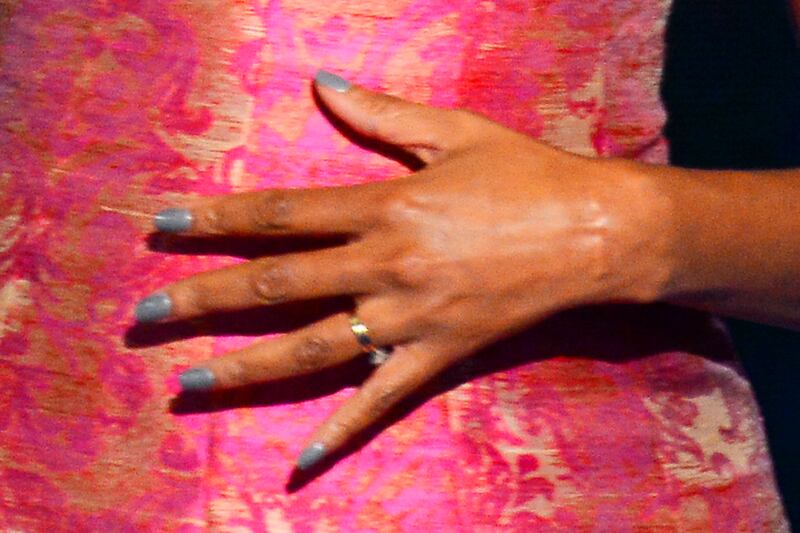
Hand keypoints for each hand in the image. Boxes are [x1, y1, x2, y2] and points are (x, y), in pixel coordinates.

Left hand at [134, 70, 672, 470]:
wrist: (595, 231)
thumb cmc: (526, 174)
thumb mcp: (454, 131)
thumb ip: (381, 113)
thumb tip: (322, 84)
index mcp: (384, 205)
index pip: (280, 214)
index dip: (216, 219)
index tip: (164, 226)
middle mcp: (384, 264)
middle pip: (276, 284)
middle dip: (203, 299)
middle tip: (145, 315)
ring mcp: (408, 316)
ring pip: (311, 348)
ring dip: (243, 368)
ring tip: (186, 385)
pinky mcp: (437, 354)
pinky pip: (379, 400)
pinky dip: (338, 433)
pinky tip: (296, 463)